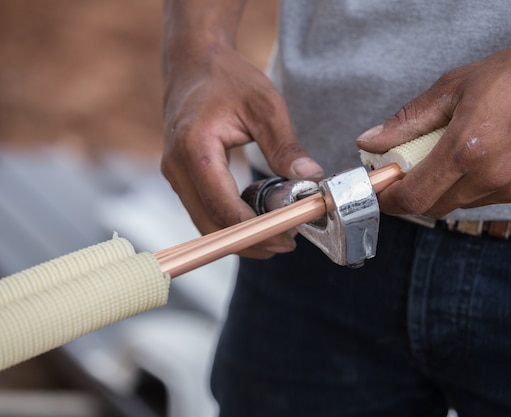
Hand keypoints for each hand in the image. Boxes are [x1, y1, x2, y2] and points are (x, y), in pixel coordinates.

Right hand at [161, 41, 323, 258]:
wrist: (194, 62)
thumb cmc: (228, 78)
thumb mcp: (265, 106)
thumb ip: (286, 146)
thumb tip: (310, 179)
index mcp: (195, 148)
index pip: (223, 207)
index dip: (255, 230)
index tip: (288, 237)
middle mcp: (176, 167)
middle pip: (210, 225)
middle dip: (249, 241)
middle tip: (286, 244)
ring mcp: (174, 174)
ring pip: (204, 223)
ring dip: (239, 237)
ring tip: (277, 237)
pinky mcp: (181, 177)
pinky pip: (202, 211)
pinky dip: (228, 223)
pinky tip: (256, 222)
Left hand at [357, 7, 510, 217]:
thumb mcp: (458, 85)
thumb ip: (410, 119)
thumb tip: (372, 141)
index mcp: (467, 150)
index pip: (414, 197)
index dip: (391, 200)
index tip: (383, 192)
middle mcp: (493, 178)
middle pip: (437, 205)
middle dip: (420, 191)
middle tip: (418, 166)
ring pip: (467, 203)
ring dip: (454, 186)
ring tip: (467, 151)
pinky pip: (499, 199)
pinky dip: (487, 185)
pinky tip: (500, 156)